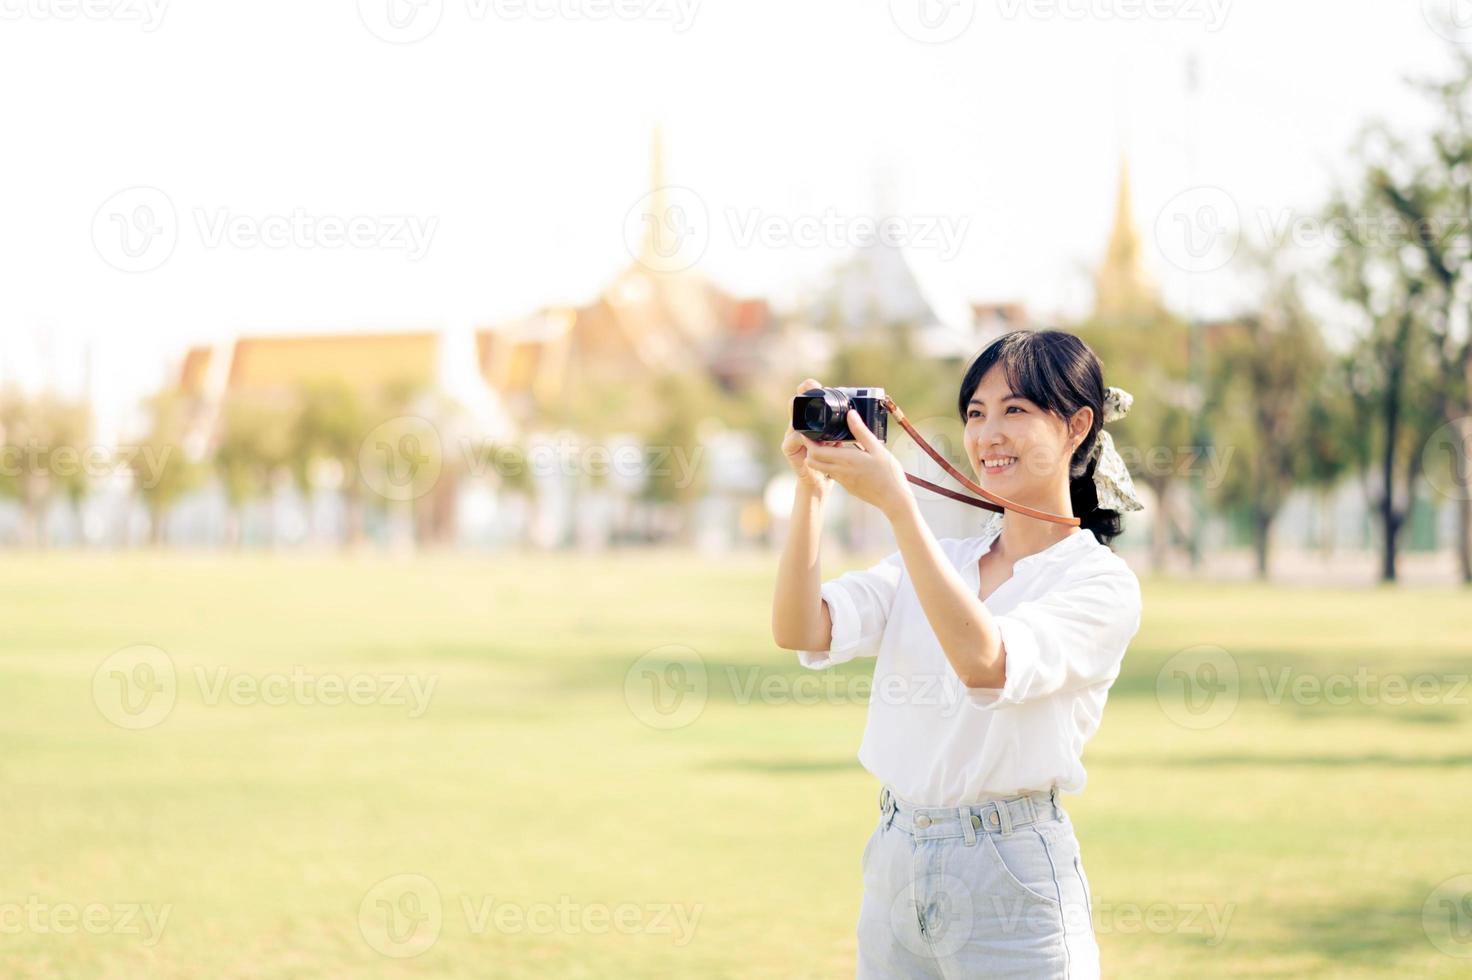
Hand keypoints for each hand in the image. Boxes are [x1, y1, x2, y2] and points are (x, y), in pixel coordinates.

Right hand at [782, 378, 837, 494]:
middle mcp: (799, 426)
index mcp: (811, 421)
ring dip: (798, 416)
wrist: (822, 482)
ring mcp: (792, 437)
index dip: (807, 389)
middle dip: (800, 397)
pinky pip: (790, 441)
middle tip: (806, 388)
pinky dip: (798, 438)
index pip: (807, 400)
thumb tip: (856, 414)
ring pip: (792, 422)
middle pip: (795, 406)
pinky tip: (804, 437)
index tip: (813, 382)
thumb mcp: (838, 439)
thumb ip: (842, 427)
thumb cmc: (832, 459)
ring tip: (801, 407)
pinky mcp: (789, 450)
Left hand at [803, 408, 912, 518]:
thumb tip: (850, 414)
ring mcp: (843, 481)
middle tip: (819, 438)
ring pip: (822, 468)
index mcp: (846, 460)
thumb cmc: (888, 473)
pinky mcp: (847, 487)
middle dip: (811, 449)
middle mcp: (840, 472)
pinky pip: (833, 474)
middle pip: (812, 461)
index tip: (810, 432)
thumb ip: (861, 431)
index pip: (815, 452)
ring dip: (821, 457)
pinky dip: (831, 465)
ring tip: (833, 445)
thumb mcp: (877, 448)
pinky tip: (845, 458)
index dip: (809, 442)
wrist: (894, 499)